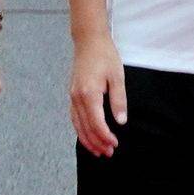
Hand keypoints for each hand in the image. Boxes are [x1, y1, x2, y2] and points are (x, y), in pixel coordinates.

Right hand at [70, 36, 127, 156]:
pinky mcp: (72, 95)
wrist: (89, 42)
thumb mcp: (117, 77)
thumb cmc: (105, 56)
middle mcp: (77, 98)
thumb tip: (120, 121)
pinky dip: (80, 131)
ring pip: (77, 126)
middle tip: (109, 153)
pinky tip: (88, 137)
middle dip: (97, 143)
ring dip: (88, 140)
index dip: (105, 136)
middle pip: (86, 128)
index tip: (115, 144)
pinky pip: (74, 118)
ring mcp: (72, 97)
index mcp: (89, 94)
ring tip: (99, 151)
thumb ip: (118, 100)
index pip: (96, 123)